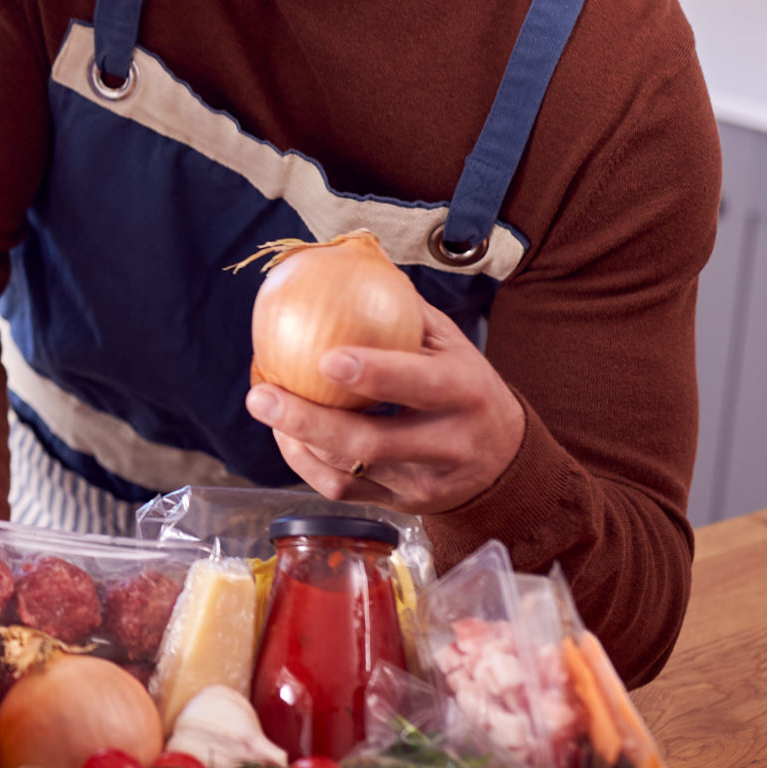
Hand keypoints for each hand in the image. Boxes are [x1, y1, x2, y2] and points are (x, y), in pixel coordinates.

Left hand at [243, 302, 525, 514]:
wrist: (505, 462)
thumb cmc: (467, 387)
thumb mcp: (453, 343)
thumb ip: (403, 309)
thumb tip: (351, 262)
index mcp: (465, 392)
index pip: (420, 385)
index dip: (375, 375)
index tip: (326, 359)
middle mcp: (447, 443)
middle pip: (372, 443)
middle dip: (309, 421)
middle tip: (261, 396)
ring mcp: (422, 482)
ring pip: (350, 472)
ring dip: (298, 440)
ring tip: (266, 406)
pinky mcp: (400, 505)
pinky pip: (342, 490)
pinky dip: (304, 462)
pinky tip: (285, 434)